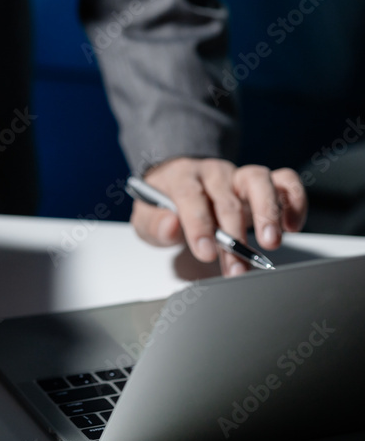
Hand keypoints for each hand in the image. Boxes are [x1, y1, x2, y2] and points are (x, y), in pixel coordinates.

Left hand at [130, 158, 307, 275]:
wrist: (178, 184)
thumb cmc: (164, 204)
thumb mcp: (146, 217)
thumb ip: (154, 224)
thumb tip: (171, 226)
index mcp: (180, 178)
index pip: (190, 197)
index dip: (199, 225)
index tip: (206, 252)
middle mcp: (212, 173)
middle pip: (225, 200)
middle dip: (233, 237)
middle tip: (236, 267)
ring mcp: (238, 175)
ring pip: (259, 182)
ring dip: (267, 213)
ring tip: (271, 242)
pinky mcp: (261, 181)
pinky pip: (285, 181)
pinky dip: (294, 201)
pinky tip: (292, 226)